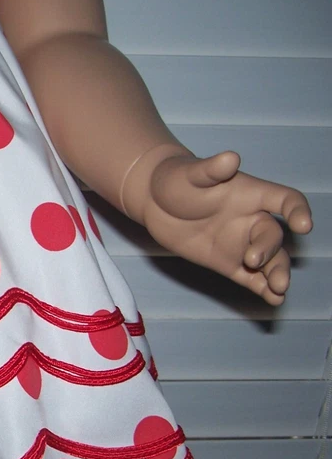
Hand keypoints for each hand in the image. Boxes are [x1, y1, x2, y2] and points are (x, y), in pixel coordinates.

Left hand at [141, 151, 313, 305]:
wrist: (154, 201)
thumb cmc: (177, 180)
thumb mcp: (191, 173)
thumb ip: (211, 169)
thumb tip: (231, 158)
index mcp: (252, 194)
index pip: (286, 200)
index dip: (298, 211)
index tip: (304, 226)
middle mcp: (252, 220)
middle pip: (273, 236)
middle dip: (269, 249)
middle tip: (253, 259)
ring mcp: (241, 243)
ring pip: (269, 261)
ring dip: (276, 274)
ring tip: (278, 289)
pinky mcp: (227, 263)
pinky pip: (251, 278)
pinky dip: (262, 289)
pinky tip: (273, 300)